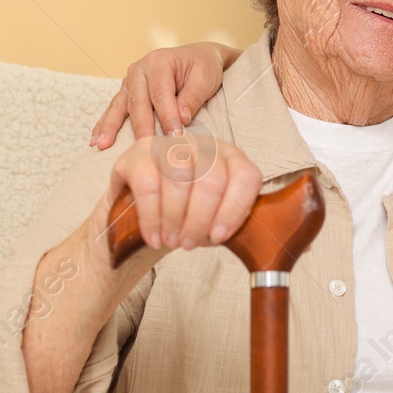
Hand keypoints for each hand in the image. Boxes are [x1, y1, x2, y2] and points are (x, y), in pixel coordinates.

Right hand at [89, 42, 238, 147]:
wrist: (198, 58)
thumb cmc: (203, 68)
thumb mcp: (205, 78)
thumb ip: (193, 98)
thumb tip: (181, 120)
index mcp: (159, 62)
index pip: (161, 93)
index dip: (167, 116)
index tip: (174, 137)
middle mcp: (140, 69)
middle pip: (137, 101)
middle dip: (140, 127)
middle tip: (142, 149)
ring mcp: (130, 81)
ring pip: (119, 106)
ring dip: (110, 126)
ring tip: (101, 145)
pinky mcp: (127, 92)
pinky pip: (114, 109)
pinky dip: (105, 124)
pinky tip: (96, 139)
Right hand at [95, 133, 262, 251]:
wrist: (141, 206)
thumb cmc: (185, 213)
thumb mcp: (214, 217)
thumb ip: (232, 223)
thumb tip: (251, 247)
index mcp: (232, 157)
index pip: (246, 176)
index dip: (234, 210)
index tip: (218, 237)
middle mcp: (205, 145)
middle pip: (212, 180)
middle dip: (199, 220)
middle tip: (188, 244)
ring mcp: (172, 144)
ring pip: (180, 181)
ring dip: (175, 219)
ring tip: (171, 241)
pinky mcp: (141, 151)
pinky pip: (149, 186)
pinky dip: (152, 219)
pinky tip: (154, 238)